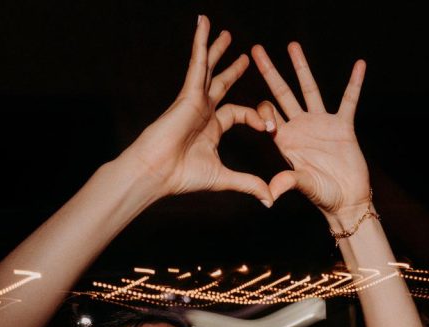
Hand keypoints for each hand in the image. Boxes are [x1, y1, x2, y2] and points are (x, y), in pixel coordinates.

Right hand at [123, 17, 271, 203]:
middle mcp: (203, 111)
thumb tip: (269, 199)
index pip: (239, 113)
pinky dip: (201, 44)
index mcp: (212, 128)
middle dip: (233, 70)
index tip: (270, 127)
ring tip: (223, 31)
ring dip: (215, 49)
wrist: (158, 172)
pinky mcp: (188, 93)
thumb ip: (248, 183)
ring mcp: (195, 100)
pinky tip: (204, 25)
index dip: (257, 117)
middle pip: (221, 84)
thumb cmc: (183, 176)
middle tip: (245, 56)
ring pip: (207, 68)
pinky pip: (196, 63)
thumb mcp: (224, 178)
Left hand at [251, 42, 370, 214]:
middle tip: (256, 50)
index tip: (269, 126)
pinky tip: (359, 65)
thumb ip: (289, 183)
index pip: (268, 115)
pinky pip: (349, 100)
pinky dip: (354, 83)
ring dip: (301, 67)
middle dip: (270, 72)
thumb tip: (272, 192)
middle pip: (282, 93)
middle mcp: (300, 127)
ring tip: (292, 45)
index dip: (264, 113)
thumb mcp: (304, 186)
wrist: (346, 200)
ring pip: (309, 89)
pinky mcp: (342, 126)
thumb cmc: (322, 196)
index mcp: (285, 140)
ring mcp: (321, 124)